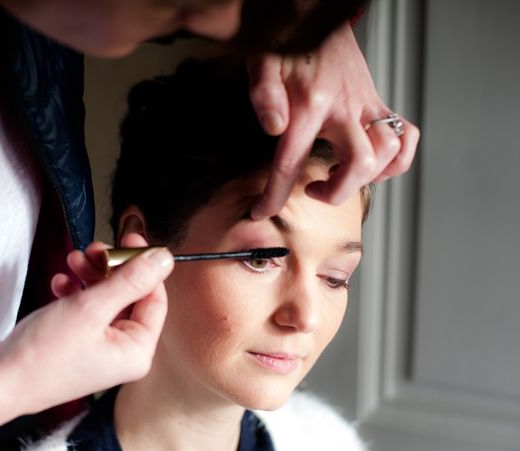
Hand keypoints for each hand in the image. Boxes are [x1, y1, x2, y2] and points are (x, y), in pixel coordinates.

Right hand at [0, 243, 172, 450]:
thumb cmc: (42, 355)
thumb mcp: (91, 308)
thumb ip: (130, 281)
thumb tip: (164, 259)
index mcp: (137, 351)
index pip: (155, 299)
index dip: (144, 267)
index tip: (129, 240)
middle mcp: (122, 353)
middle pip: (130, 297)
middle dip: (111, 269)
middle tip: (94, 248)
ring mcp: (99, 349)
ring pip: (105, 300)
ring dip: (90, 276)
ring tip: (71, 260)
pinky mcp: (76, 344)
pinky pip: (85, 310)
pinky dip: (74, 293)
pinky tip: (58, 283)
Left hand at [247, 21, 419, 217]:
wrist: (318, 20)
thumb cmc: (288, 46)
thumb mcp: (263, 64)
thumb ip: (264, 96)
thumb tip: (272, 128)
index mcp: (309, 104)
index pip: (291, 162)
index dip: (275, 195)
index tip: (263, 212)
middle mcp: (344, 108)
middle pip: (360, 165)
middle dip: (336, 192)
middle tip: (314, 189)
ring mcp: (366, 106)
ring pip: (389, 154)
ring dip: (368, 177)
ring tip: (340, 174)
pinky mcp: (379, 104)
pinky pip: (405, 136)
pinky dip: (396, 159)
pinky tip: (371, 163)